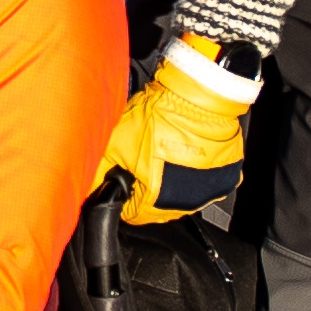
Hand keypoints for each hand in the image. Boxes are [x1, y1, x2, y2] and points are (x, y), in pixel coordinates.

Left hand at [104, 36, 258, 225]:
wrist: (199, 97)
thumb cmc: (160, 116)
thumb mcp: (117, 142)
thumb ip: (98, 171)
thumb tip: (85, 189)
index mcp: (154, 203)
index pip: (130, 214)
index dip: (123, 193)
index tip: (125, 175)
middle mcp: (183, 204)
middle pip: (155, 206)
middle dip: (147, 186)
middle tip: (145, 158)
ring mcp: (207, 193)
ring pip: (180, 196)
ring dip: (170, 180)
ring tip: (165, 152)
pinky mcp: (225, 179)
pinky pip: (204, 184)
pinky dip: (194, 173)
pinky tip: (185, 152)